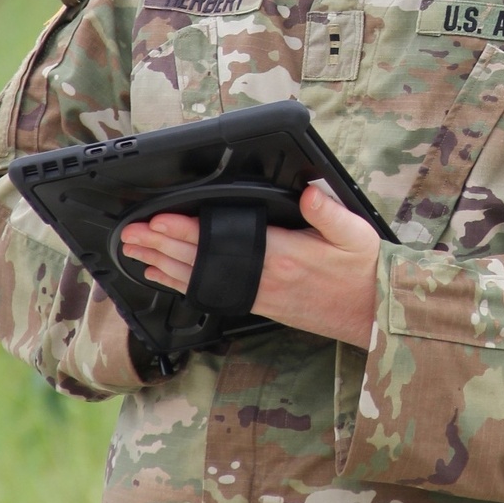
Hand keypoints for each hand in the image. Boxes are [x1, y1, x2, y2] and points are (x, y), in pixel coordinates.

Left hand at [119, 186, 380, 348]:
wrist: (373, 311)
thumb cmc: (363, 270)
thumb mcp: (355, 233)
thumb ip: (328, 212)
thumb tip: (308, 191)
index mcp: (282, 255)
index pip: (223, 240)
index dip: (187, 230)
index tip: (159, 221)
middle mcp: (264, 278)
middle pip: (202, 260)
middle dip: (162, 246)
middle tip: (131, 235)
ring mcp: (260, 294)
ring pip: (202, 279)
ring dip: (166, 265)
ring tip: (136, 253)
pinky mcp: (262, 304)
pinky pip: (214, 291)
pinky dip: (185, 282)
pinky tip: (168, 276)